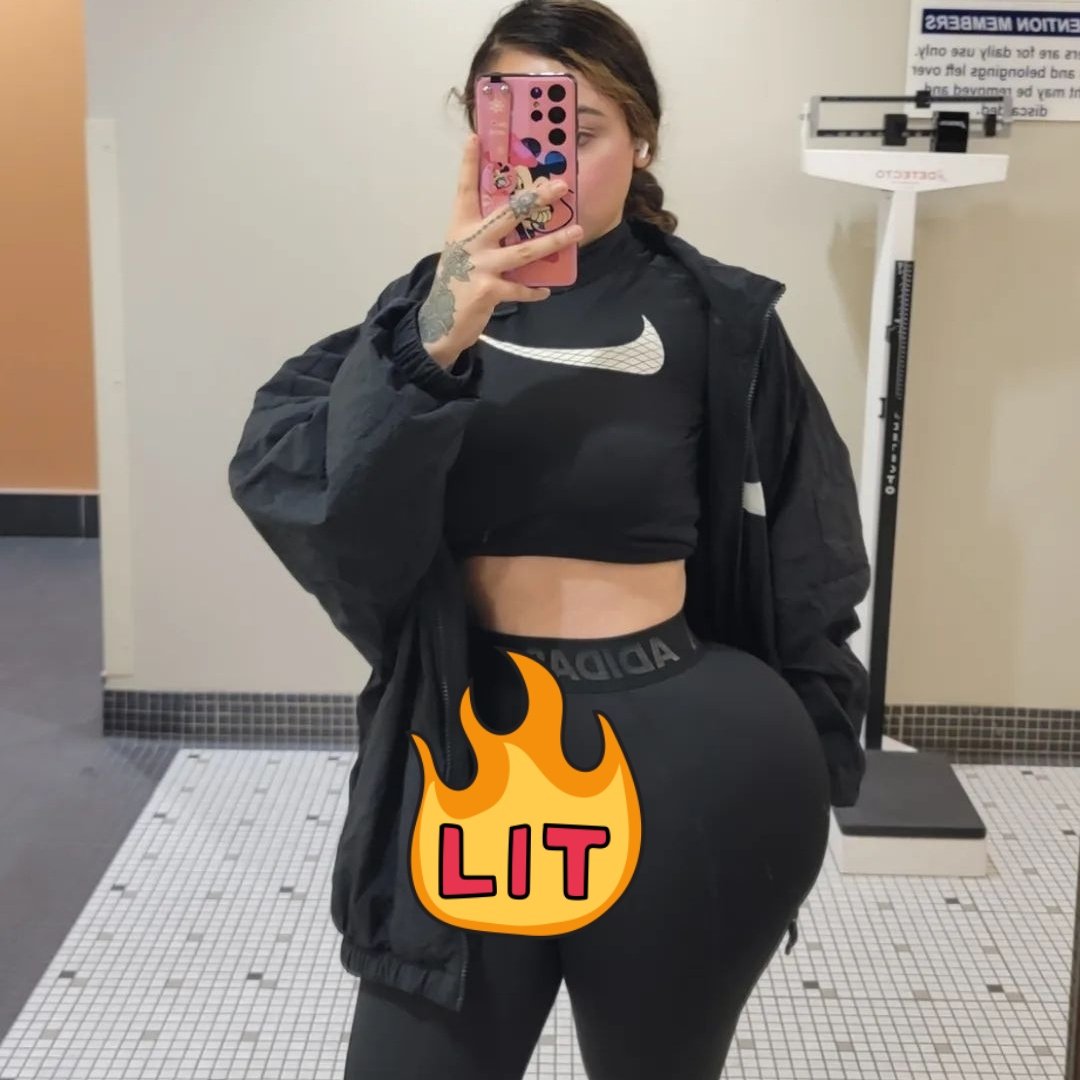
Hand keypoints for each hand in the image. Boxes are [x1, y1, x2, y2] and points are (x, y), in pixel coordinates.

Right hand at [417, 133, 582, 368]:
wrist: (439, 320)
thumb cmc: (456, 281)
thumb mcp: (463, 251)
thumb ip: (483, 235)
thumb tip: (517, 222)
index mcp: (461, 227)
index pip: (465, 189)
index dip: (468, 164)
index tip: (476, 138)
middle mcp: (470, 241)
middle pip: (508, 214)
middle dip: (536, 198)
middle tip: (560, 185)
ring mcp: (480, 265)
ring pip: (524, 251)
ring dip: (554, 241)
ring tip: (577, 232)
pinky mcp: (488, 290)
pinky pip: (520, 288)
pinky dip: (534, 291)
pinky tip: (546, 290)